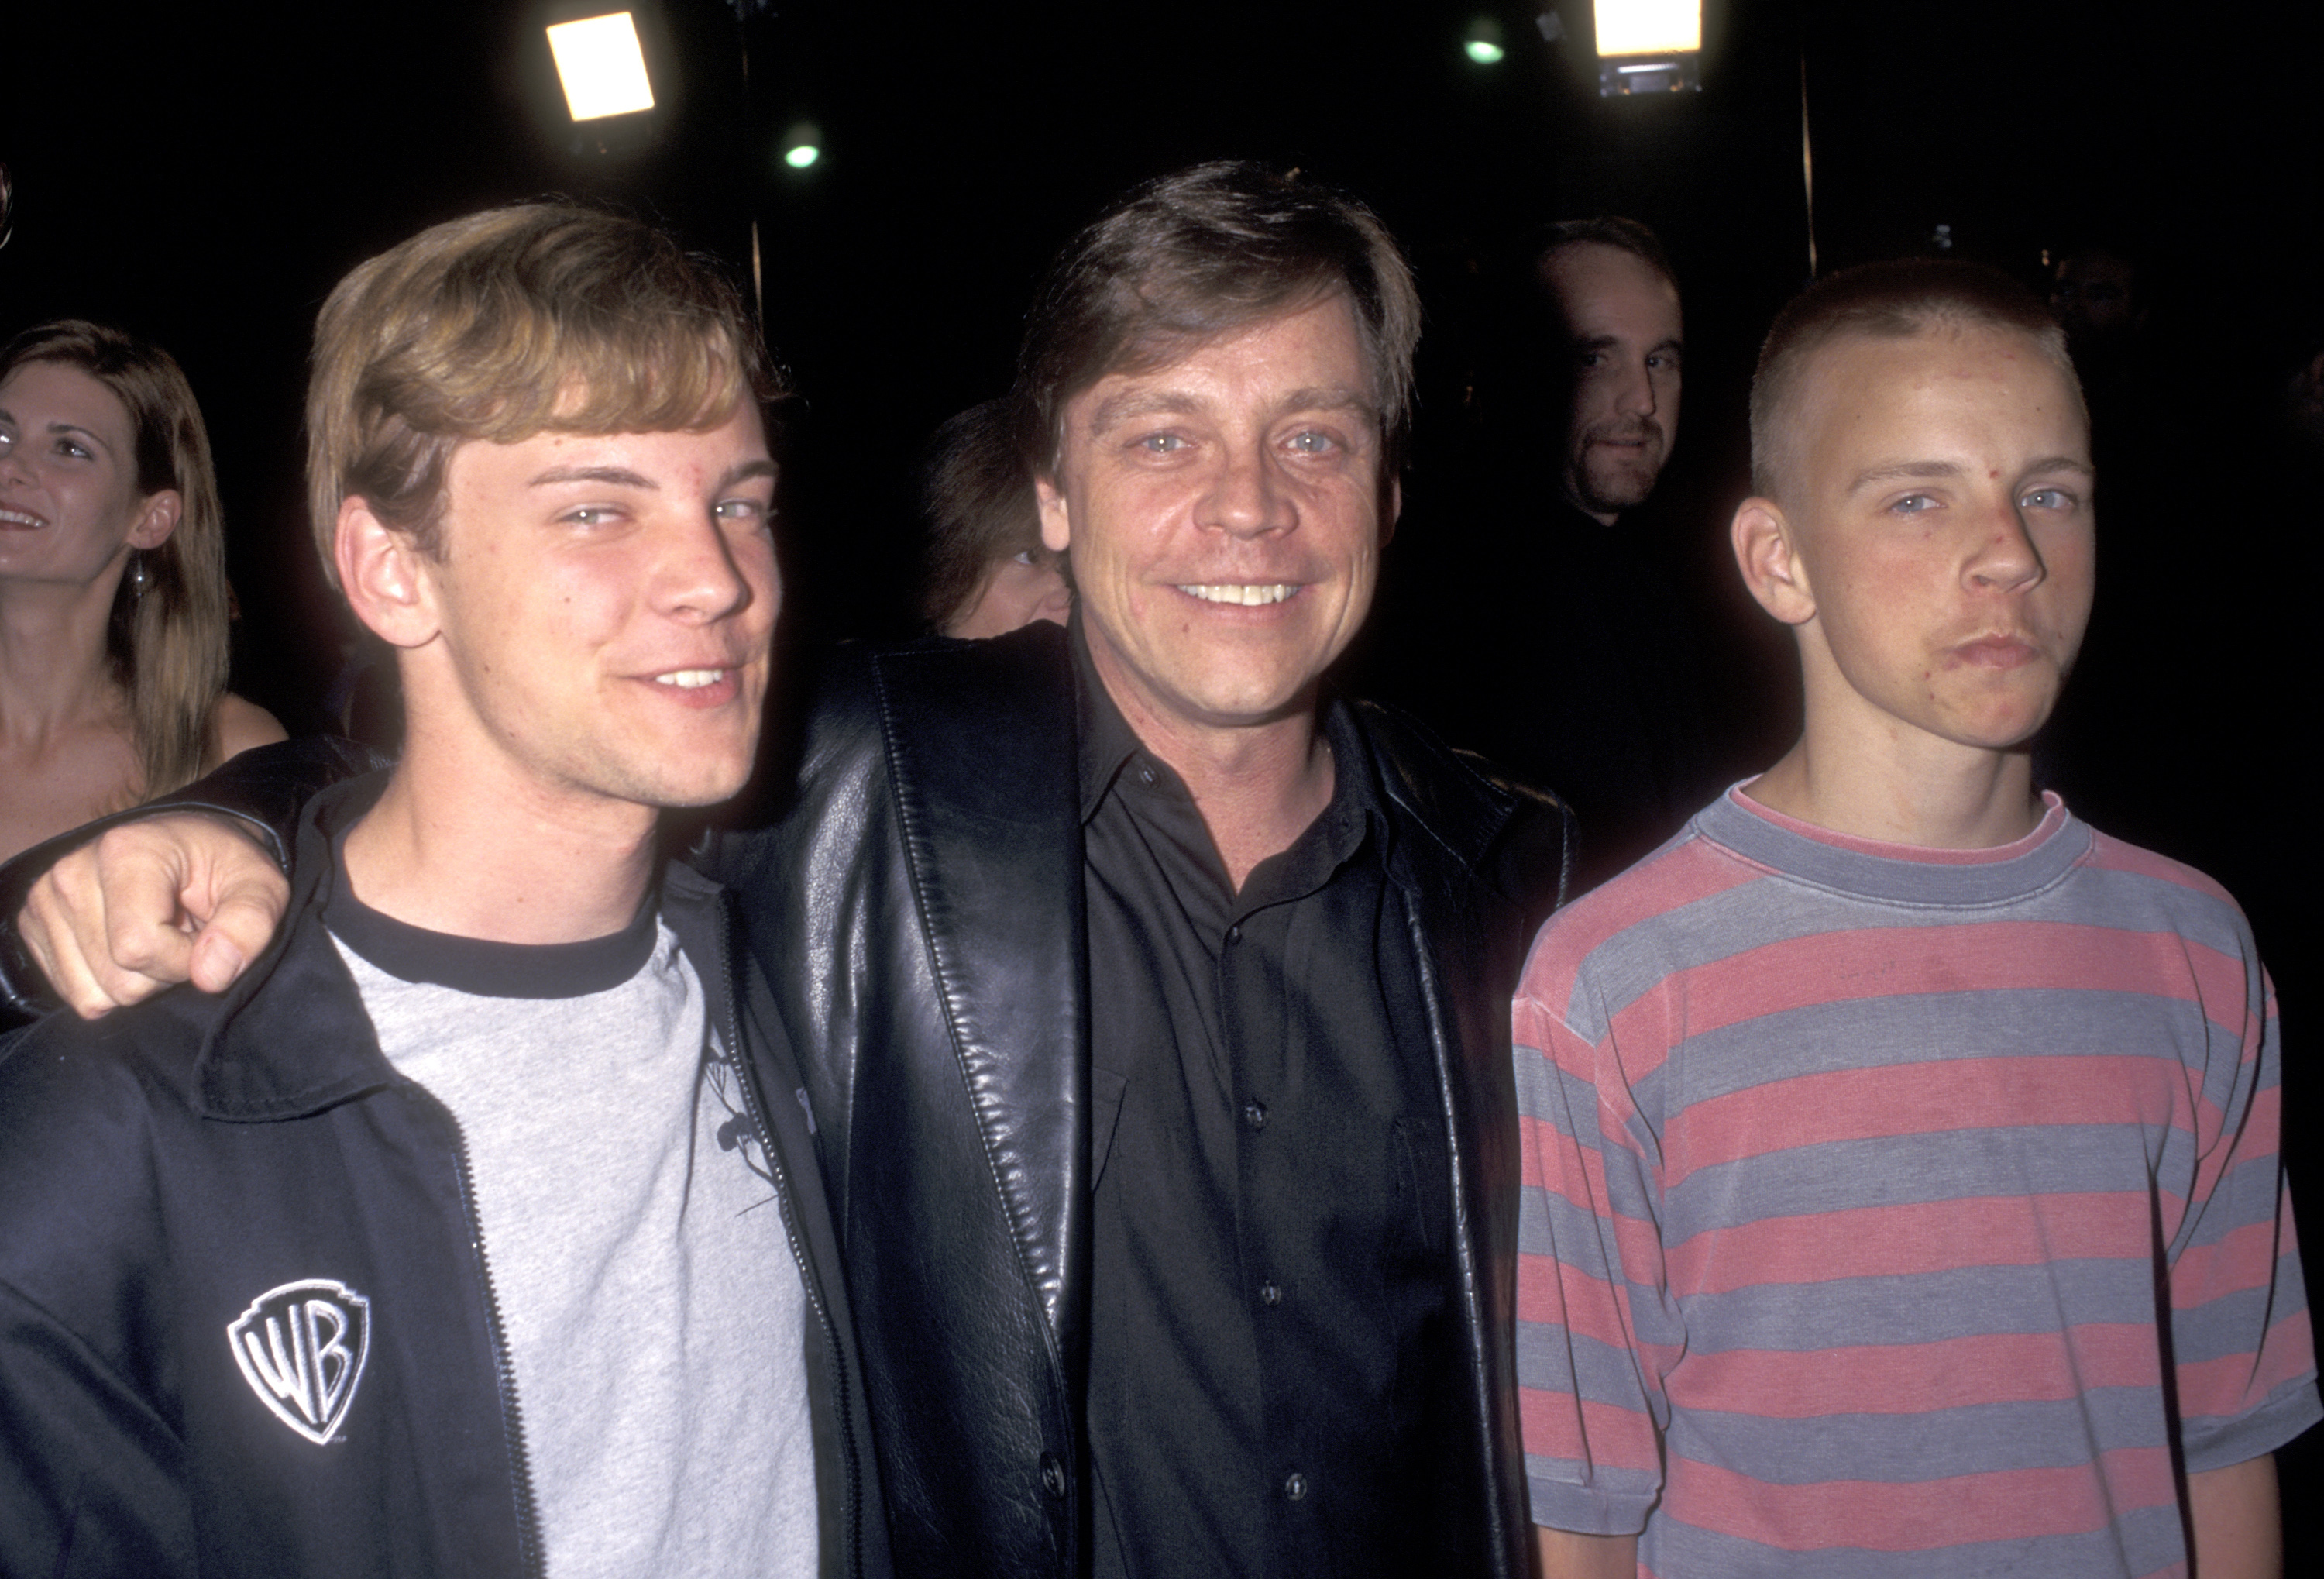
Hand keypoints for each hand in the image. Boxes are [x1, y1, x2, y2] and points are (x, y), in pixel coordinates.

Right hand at [17, 814, 288, 1017]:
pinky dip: (111, 986)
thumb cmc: (226, 868)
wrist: (190, 850)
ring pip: (96, 995)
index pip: (140, 947)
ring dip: (139, 981)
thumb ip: (250, 925)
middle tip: (181, 934)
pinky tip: (128, 947)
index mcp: (124, 852)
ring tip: (156, 936)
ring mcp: (45, 902)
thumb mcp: (260, 887)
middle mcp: (71, 874)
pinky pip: (78, 996)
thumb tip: (210, 975)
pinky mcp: (35, 927)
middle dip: (164, 972)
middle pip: (118, 979)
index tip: (205, 935)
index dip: (185, 959)